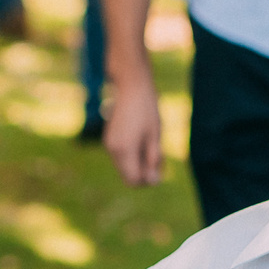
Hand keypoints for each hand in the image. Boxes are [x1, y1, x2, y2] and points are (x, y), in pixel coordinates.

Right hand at [103, 65, 162, 186]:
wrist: (131, 87)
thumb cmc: (147, 109)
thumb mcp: (155, 136)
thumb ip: (153, 159)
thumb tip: (153, 181)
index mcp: (125, 150)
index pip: (134, 180)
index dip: (147, 180)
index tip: (159, 168)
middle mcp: (113, 150)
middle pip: (128, 176)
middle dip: (143, 173)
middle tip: (158, 156)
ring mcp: (109, 145)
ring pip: (124, 167)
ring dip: (138, 164)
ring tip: (151, 145)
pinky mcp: (109, 140)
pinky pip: (120, 157)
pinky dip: (132, 156)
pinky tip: (142, 140)